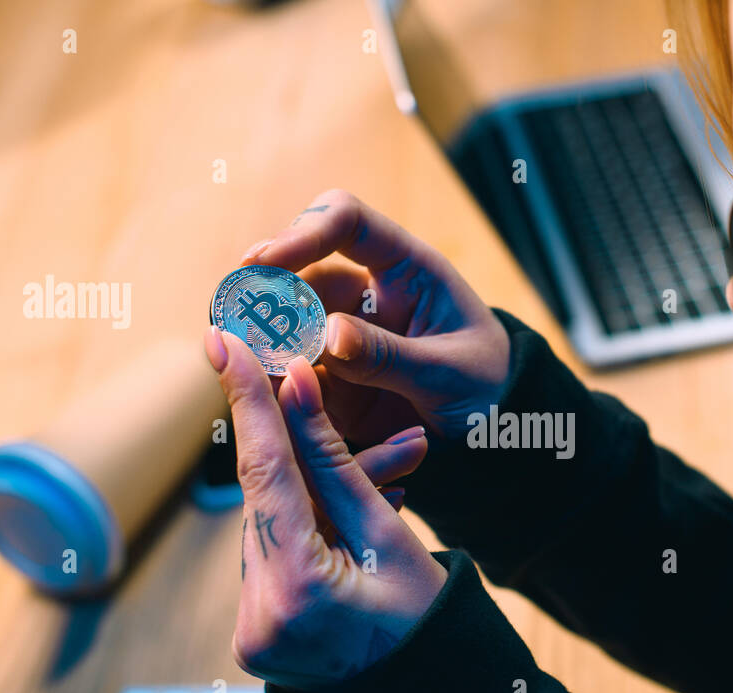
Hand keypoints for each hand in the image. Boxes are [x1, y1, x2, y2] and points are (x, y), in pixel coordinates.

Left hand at [204, 324, 447, 689]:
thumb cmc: (430, 624)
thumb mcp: (391, 536)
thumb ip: (336, 462)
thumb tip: (296, 387)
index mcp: (300, 592)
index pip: (264, 475)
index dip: (247, 401)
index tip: (224, 340)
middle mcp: (259, 617)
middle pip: (267, 501)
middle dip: (297, 446)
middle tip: (306, 380)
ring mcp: (251, 633)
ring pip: (272, 527)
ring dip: (312, 491)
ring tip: (387, 469)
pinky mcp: (255, 635)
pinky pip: (276, 558)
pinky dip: (308, 528)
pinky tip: (352, 512)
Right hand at [238, 189, 510, 448]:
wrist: (497, 429)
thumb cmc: (489, 384)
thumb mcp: (451, 372)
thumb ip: (392, 355)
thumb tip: (329, 335)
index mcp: (405, 269)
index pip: (345, 223)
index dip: (302, 233)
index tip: (264, 261)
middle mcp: (367, 295)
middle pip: (300, 278)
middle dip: (266, 296)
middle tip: (235, 321)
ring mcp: (346, 338)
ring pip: (287, 330)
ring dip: (264, 345)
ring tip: (245, 365)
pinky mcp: (334, 382)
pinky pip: (294, 378)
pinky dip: (277, 387)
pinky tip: (265, 400)